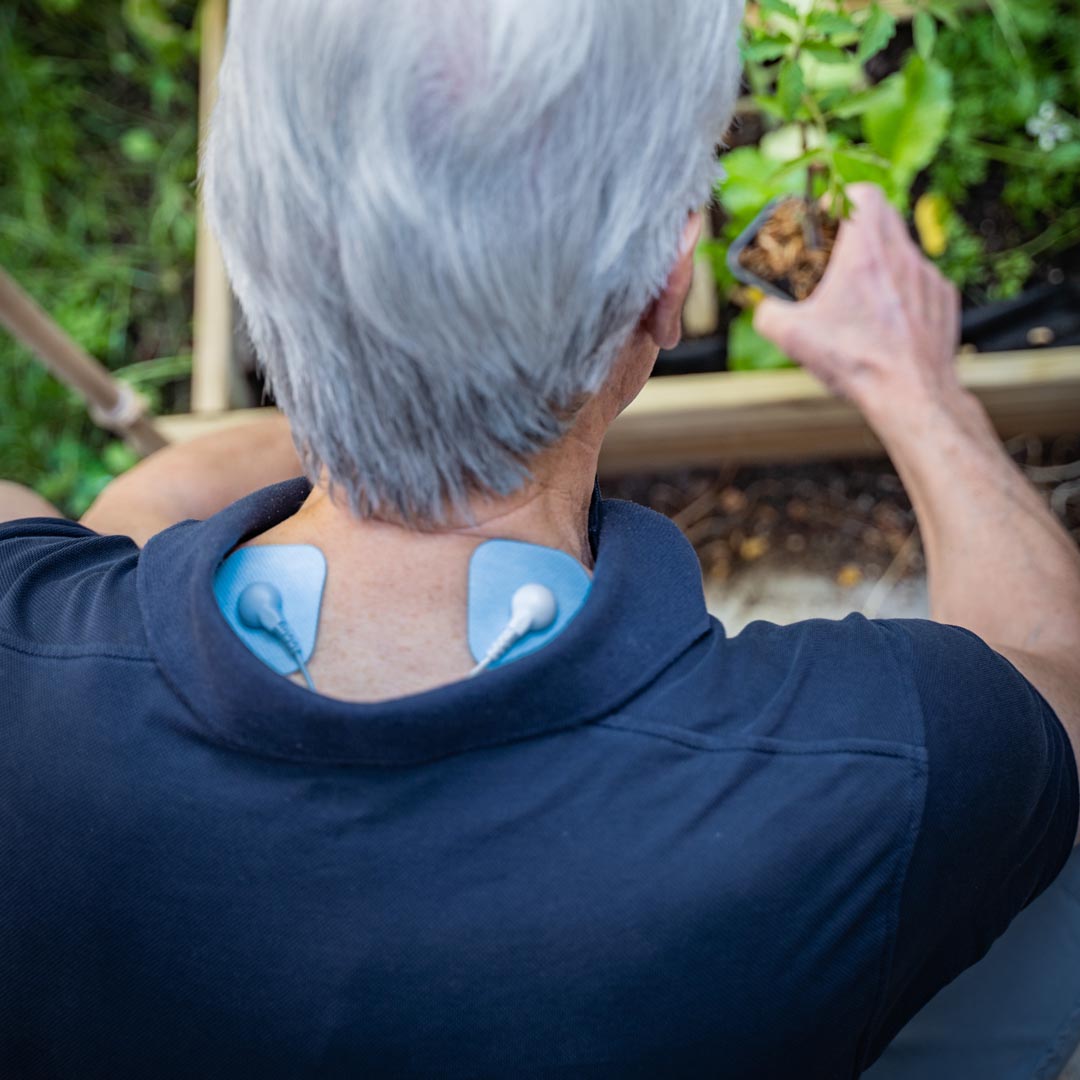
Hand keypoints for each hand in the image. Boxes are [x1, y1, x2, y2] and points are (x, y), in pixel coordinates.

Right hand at [753, 184, 961, 419]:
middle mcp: (903, 257)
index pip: (863, 194)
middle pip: (884, 219)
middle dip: (857, 234)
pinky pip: (919, 283)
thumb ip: (768, 313)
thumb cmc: (855, 361)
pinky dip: (901, 294)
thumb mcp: (792, 338)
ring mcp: (929, 278)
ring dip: (879, 268)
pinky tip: (886, 324)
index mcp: (867, 253)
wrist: (910, 394)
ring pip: (901, 254)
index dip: (842, 201)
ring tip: (861, 302)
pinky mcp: (944, 300)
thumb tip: (765, 308)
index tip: (828, 223)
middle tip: (837, 262)